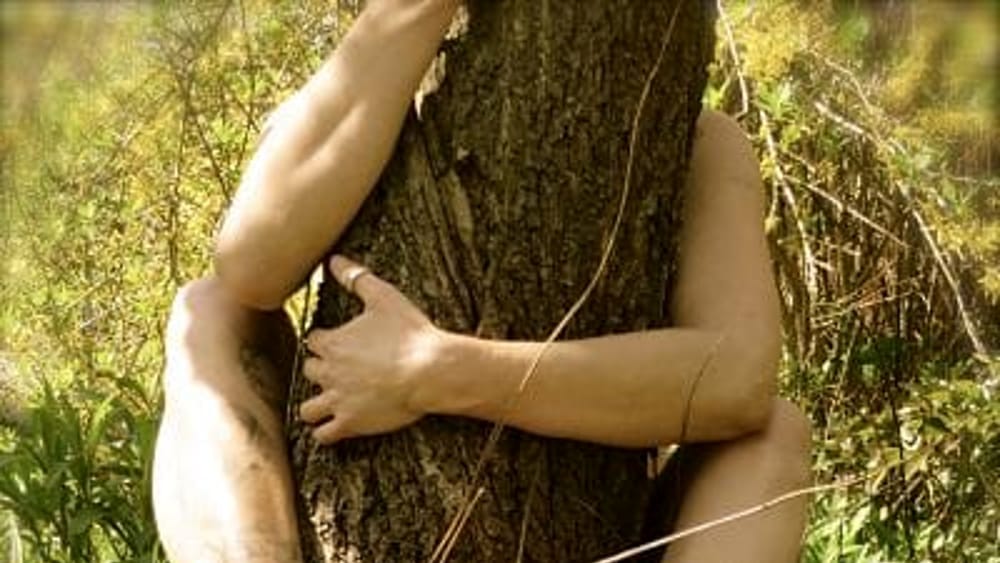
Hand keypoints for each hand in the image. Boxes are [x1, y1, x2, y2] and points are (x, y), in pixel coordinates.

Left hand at [300, 255, 441, 442]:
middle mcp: (329, 372)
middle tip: (339, 372)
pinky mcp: (351, 423)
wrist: (430, 370)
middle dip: (320, 371)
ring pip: (307, 410)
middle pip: (308, 372)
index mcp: (333, 343)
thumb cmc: (410, 332)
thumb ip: (356, 277)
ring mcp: (338, 400)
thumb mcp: (384, 297)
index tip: (338, 344)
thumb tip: (332, 259)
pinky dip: (325, 432)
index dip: (324, 342)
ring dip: (316, 407)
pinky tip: (335, 428)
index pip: (312, 342)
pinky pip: (323, 435)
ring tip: (330, 404)